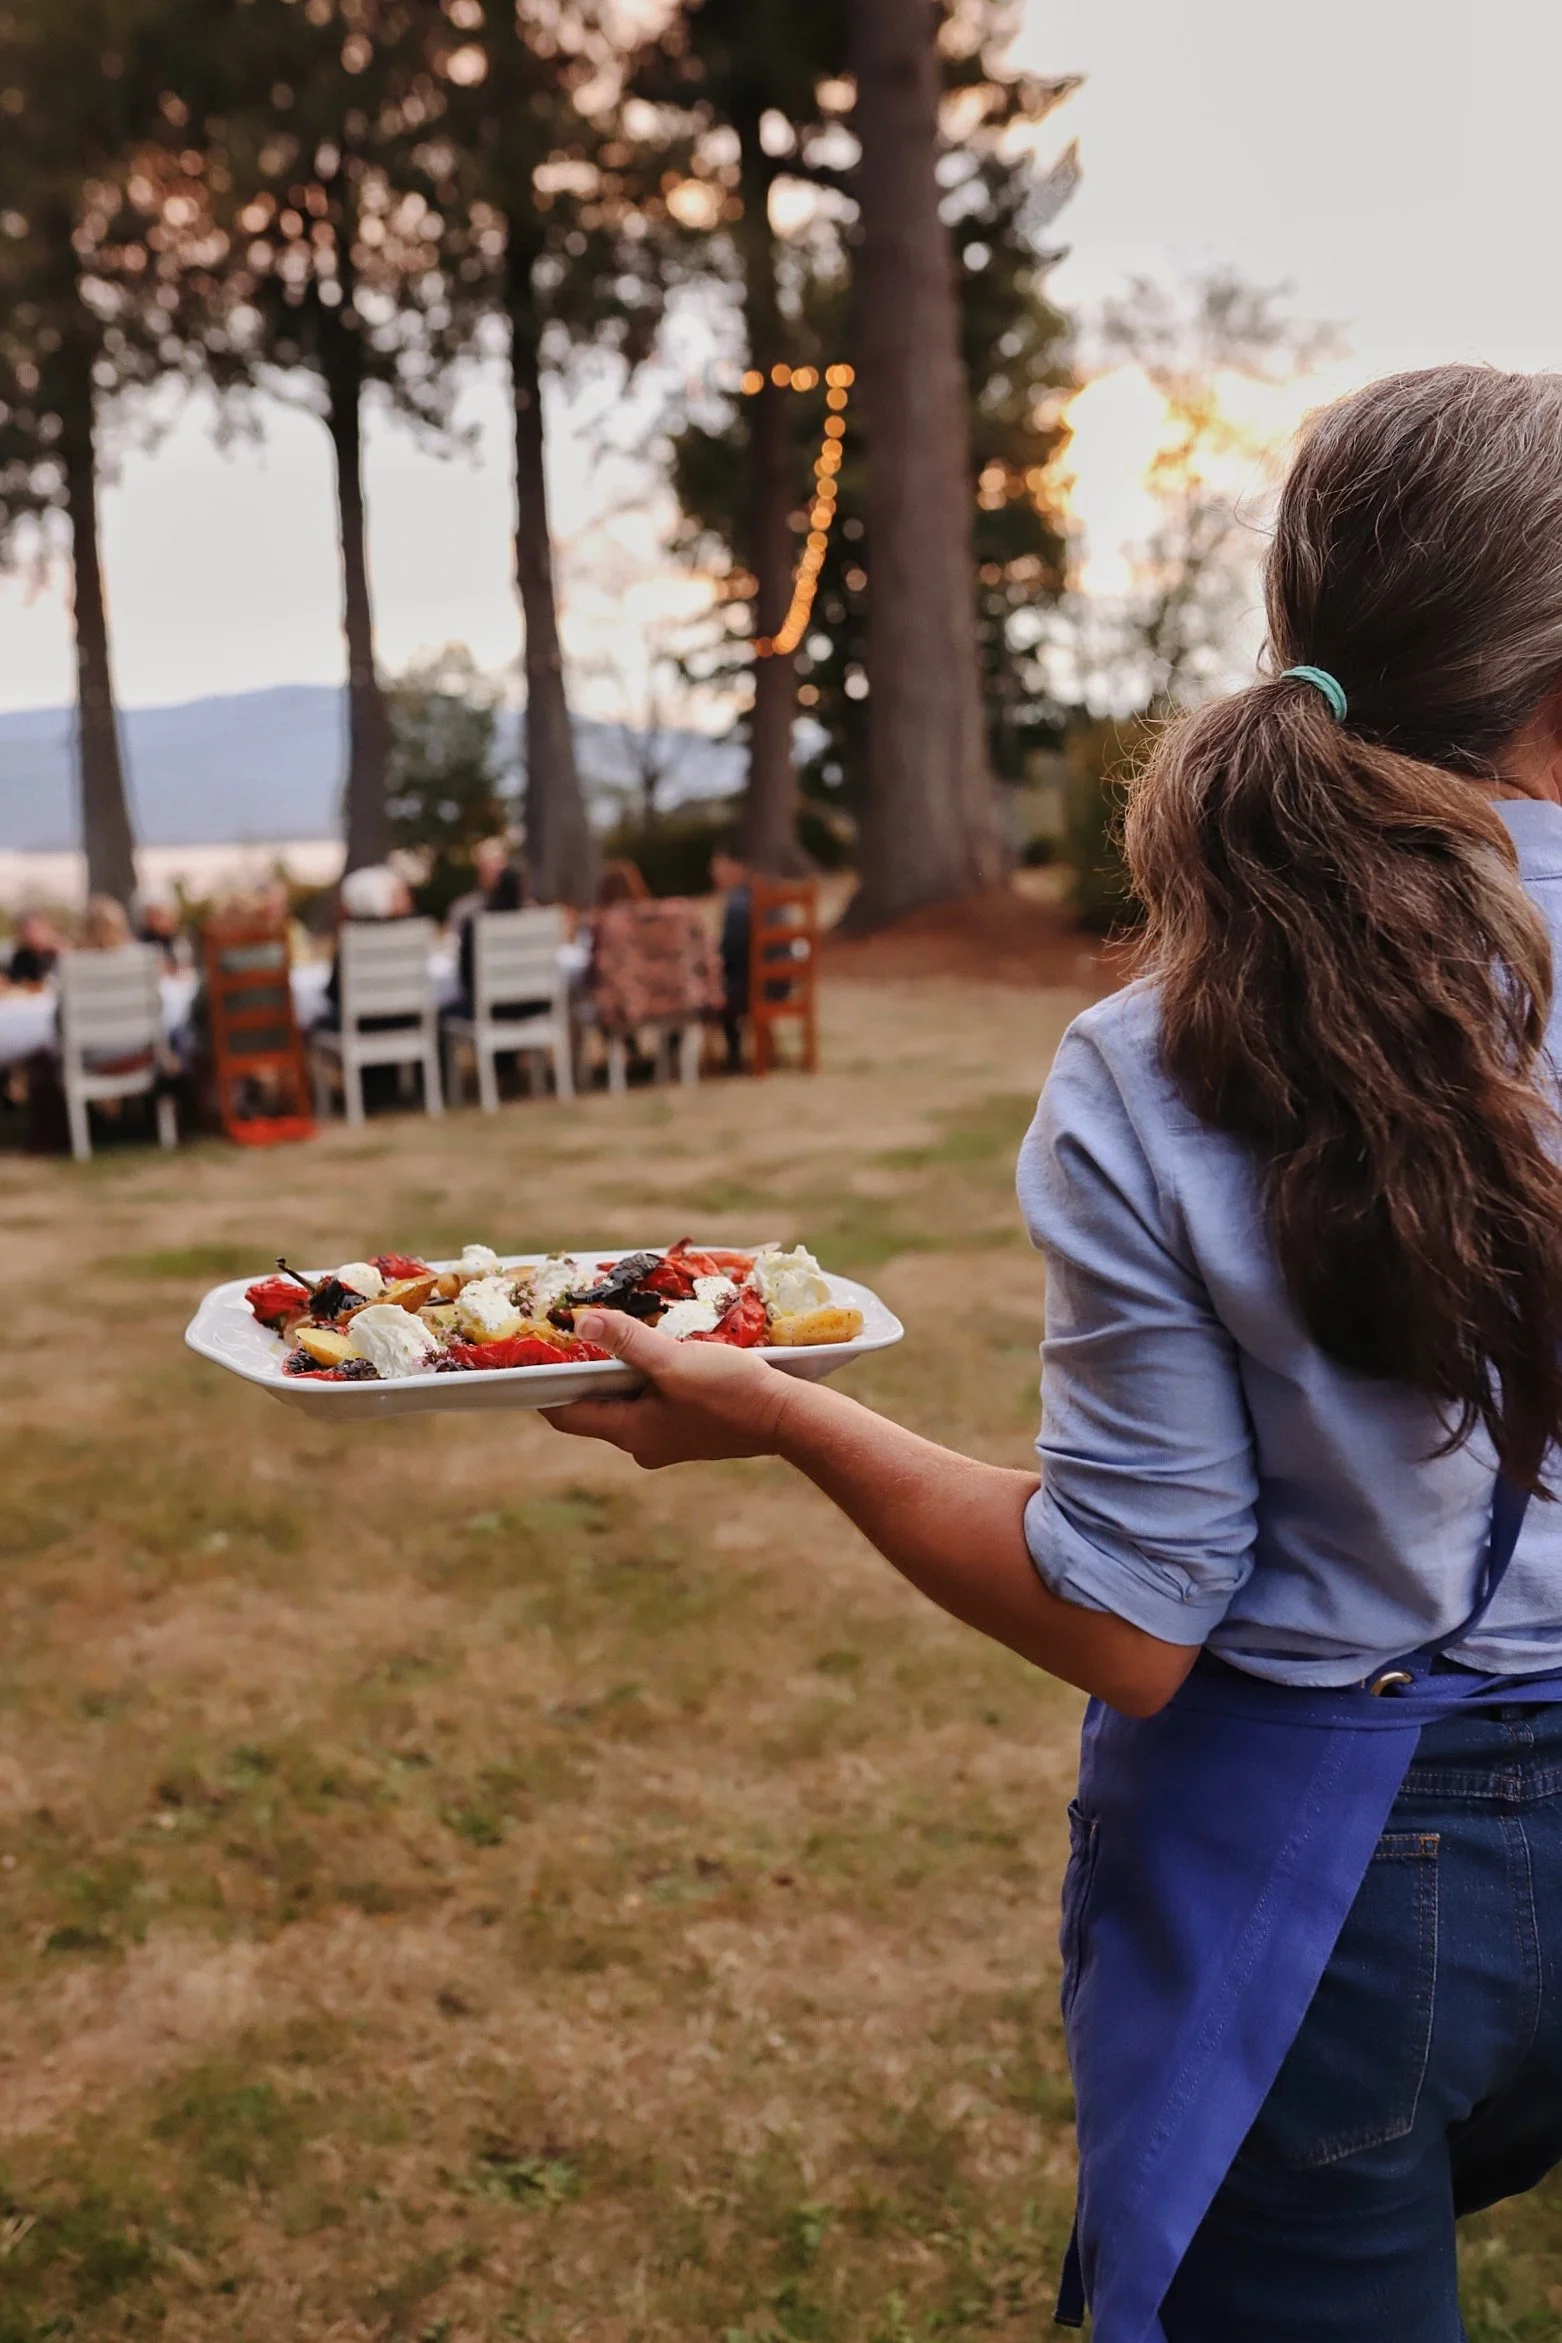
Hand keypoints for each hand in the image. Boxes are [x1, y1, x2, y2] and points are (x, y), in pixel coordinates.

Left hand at [540, 1311, 803, 1467]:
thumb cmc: (732, 1393)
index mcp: (630, 1434)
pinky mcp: (688, 1430)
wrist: (789, 1420)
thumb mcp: (675, 1361)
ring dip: (619, 1369)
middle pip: (595, 1404)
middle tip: (576, 1330)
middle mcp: (642, 1444)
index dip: (545, 1384)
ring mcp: (666, 1439)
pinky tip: (657, 1351)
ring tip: (617, 1333)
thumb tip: (582, 1321)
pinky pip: (652, 1401)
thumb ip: (628, 1341)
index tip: (534, 1352)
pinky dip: (646, 1377)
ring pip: (626, 1400)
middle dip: (586, 1368)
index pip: (566, 1414)